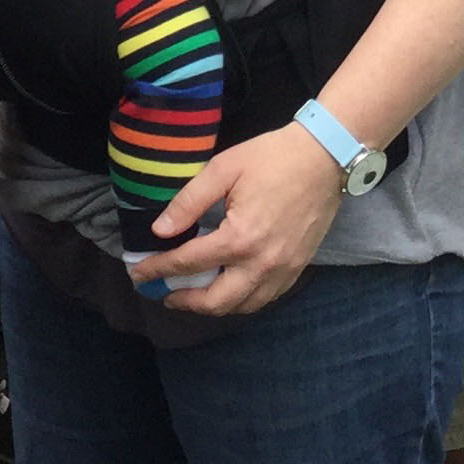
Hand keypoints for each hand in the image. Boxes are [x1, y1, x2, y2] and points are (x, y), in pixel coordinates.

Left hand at [131, 124, 342, 315]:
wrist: (325, 158)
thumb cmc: (272, 157)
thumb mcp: (224, 169)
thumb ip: (189, 202)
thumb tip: (160, 230)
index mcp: (240, 238)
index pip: (189, 263)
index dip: (158, 269)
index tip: (138, 273)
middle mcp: (261, 263)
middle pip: (216, 301)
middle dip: (184, 301)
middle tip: (163, 293)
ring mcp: (283, 270)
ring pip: (242, 306)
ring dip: (213, 306)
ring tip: (192, 295)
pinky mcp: (297, 269)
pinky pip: (265, 299)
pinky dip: (242, 301)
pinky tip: (229, 289)